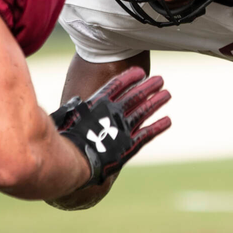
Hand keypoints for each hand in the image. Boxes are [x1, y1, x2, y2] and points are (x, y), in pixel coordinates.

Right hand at [53, 66, 170, 187]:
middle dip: (148, 86)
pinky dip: (158, 126)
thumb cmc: (63, 139)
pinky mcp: (129, 145)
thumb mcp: (65, 117)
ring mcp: (123, 129)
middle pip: (135, 95)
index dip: (130, 77)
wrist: (73, 160)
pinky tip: (168, 121)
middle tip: (160, 79)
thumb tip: (77, 102)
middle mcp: (113, 113)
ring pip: (144, 111)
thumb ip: (73, 108)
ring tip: (167, 94)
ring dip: (157, 102)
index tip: (140, 71)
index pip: (117, 85)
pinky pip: (147, 133)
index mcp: (97, 104)